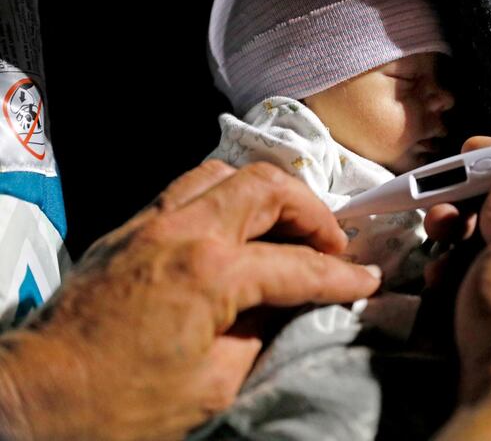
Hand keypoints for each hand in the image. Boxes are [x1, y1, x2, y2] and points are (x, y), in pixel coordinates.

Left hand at [0, 160, 380, 440]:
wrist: (41, 398)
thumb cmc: (119, 403)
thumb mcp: (214, 383)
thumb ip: (262, 334)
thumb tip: (289, 308)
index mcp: (210, 273)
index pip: (298, 265)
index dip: (341, 276)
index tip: (365, 281)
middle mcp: (183, 231)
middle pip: (268, 188)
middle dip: (312, 212)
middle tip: (331, 243)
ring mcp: (152, 223)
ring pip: (227, 172)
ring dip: (268, 193)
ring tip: (287, 225)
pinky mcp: (131, 228)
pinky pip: (189, 187)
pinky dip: (226, 195)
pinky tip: (237, 225)